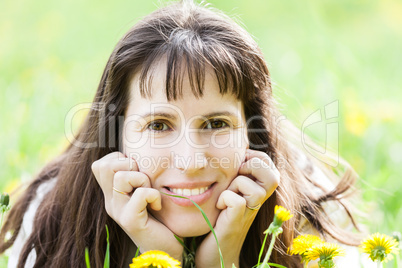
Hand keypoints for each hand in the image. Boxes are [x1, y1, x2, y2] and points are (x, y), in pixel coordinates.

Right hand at [91, 152, 182, 260]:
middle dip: (131, 166)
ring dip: (143, 180)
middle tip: (143, 183)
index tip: (137, 174)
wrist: (165, 249)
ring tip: (150, 195)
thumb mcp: (144, 191)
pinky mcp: (130, 221)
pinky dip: (154, 196)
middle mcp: (110, 202)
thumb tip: (136, 155)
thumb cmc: (158, 217)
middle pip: (107, 166)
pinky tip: (156, 206)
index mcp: (111, 194)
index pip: (101, 163)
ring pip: (122, 177)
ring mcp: (118, 212)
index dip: (121, 160)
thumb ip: (136, 176)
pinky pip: (140, 194)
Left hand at [195, 149, 279, 266]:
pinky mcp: (237, 222)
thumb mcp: (229, 189)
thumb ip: (235, 172)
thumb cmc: (219, 217)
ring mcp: (250, 213)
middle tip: (235, 176)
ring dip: (234, 185)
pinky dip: (224, 199)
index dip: (252, 157)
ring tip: (225, 195)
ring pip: (252, 186)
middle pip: (272, 174)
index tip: (237, 167)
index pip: (267, 162)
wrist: (215, 252)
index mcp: (258, 190)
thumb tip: (236, 147)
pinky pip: (236, 200)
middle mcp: (259, 201)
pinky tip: (219, 208)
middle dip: (250, 167)